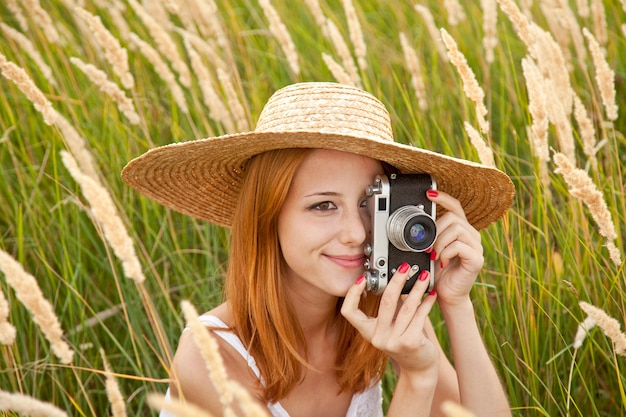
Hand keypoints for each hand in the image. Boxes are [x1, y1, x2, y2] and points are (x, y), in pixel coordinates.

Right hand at [341, 265, 438, 376]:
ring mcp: (393, 342)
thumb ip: (390, 308)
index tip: (361, 279)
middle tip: (404, 267)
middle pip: (385, 301)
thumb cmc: (405, 341)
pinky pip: (419, 316)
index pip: (349, 312)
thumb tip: (395, 280)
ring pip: (406, 307)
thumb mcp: (391, 326)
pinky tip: (431, 295)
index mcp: (368, 332)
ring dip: (417, 289)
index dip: (352, 294)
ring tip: (423, 277)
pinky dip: (427, 303)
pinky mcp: (410, 343)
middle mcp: (378, 338)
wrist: (419, 368)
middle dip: (396, 280)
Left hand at [427, 190, 483, 306]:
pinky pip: (459, 245)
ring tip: (434, 254)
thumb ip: (430, 235)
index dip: (443, 198)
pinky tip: (441, 261)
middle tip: (427, 246)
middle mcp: (471, 235)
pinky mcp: (476, 259)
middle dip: (435, 230)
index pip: (455, 206)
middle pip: (453, 218)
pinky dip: (445, 252)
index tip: (429, 193)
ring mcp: (476, 247)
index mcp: (461, 230)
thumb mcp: (431, 248)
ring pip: (456, 230)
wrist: (446, 295)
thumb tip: (418, 224)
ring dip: (439, 242)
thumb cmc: (438, 273)